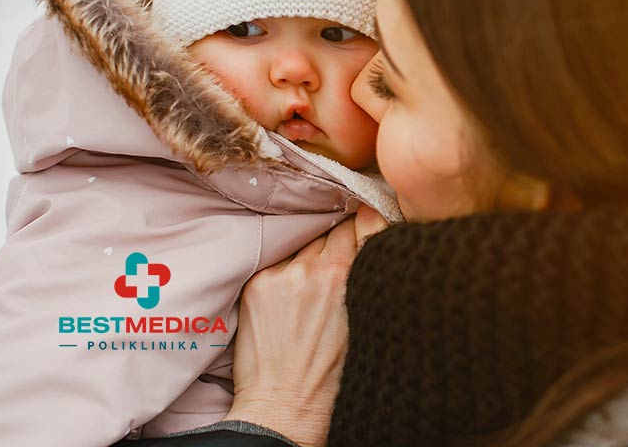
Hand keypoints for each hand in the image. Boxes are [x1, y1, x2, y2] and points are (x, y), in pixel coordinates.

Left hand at [224, 208, 388, 446]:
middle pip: (328, 231)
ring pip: (302, 245)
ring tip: (310, 287)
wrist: (286, 405)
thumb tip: (371, 223)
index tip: (362, 229)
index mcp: (345, 276)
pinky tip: (289, 295)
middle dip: (335, 242)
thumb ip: (368, 268)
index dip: (361, 227)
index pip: (357, 225)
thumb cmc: (332, 371)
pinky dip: (285, 270)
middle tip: (335, 267)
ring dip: (309, 255)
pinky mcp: (256, 284)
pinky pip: (277, 261)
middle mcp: (311, 269)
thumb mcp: (366, 317)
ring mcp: (280, 276)